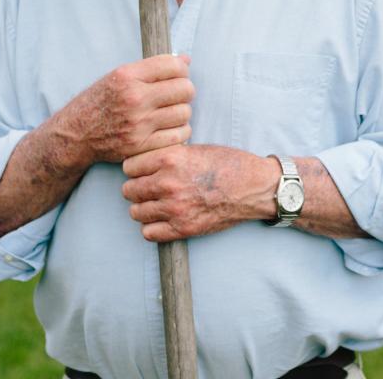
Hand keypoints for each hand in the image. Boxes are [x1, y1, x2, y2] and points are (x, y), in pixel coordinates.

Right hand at [58, 54, 193, 164]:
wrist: (75, 135)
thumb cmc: (99, 102)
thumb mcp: (118, 76)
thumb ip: (152, 68)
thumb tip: (186, 60)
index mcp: (127, 76)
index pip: (174, 65)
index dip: (182, 69)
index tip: (178, 75)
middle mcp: (134, 98)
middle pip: (185, 89)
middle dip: (185, 90)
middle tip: (176, 95)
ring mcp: (138, 124)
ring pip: (184, 113)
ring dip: (182, 112)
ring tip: (171, 112)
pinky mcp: (141, 146)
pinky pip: (179, 136)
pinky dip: (179, 132)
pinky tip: (169, 128)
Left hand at [120, 144, 275, 241]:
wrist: (253, 187)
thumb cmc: (228, 164)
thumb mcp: (196, 148)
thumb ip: (168, 155)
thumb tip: (144, 161)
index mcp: (170, 159)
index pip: (129, 166)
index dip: (135, 168)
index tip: (143, 171)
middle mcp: (168, 184)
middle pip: (129, 190)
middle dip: (137, 188)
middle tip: (149, 188)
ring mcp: (174, 208)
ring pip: (135, 212)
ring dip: (144, 208)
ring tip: (156, 204)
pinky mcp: (182, 228)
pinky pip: (149, 233)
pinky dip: (152, 227)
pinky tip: (162, 219)